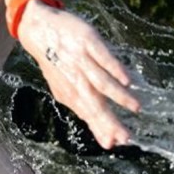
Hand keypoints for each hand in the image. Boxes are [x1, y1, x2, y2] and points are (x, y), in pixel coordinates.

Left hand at [16, 0, 140, 148]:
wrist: (37, 29)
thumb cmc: (56, 63)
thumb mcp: (65, 88)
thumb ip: (84, 110)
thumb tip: (103, 135)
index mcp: (70, 92)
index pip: (88, 115)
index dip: (101, 129)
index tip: (114, 144)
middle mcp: (76, 79)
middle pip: (95, 104)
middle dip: (109, 121)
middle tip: (125, 136)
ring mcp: (81, 60)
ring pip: (101, 82)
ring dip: (118, 95)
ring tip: (136, 107)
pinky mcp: (87, 42)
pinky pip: (102, 57)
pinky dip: (114, 69)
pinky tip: (127, 79)